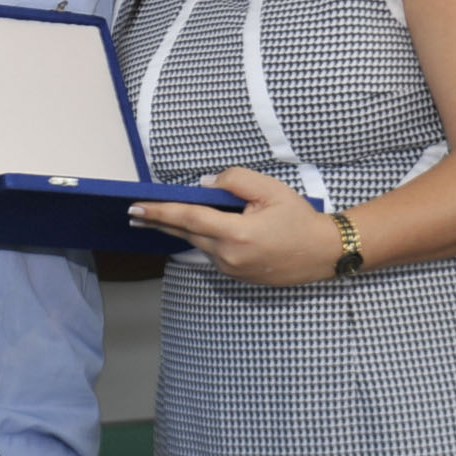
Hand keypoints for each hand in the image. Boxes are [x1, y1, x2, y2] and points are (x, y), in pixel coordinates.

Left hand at [130, 167, 336, 285]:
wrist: (323, 252)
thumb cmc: (298, 218)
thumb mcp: (269, 189)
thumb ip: (234, 181)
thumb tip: (202, 187)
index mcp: (237, 234)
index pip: (188, 219)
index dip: (160, 212)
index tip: (135, 208)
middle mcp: (229, 256)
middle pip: (185, 234)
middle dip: (158, 222)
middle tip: (132, 214)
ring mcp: (232, 269)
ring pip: (197, 244)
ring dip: (178, 230)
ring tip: (155, 218)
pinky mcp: (236, 275)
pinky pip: (210, 253)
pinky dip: (199, 239)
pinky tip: (191, 229)